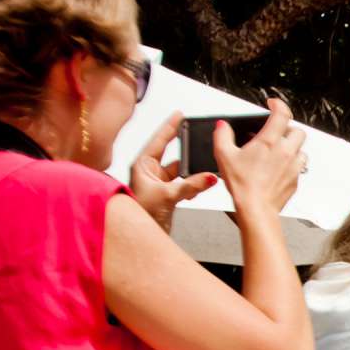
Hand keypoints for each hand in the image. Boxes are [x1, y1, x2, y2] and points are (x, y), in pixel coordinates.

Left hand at [126, 113, 213, 231]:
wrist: (139, 235)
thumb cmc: (141, 214)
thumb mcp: (168, 196)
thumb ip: (191, 185)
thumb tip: (210, 177)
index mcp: (142, 165)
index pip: (159, 140)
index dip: (170, 126)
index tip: (179, 114)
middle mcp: (149, 171)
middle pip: (172, 154)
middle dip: (186, 151)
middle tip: (198, 141)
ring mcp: (158, 183)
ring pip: (180, 171)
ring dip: (191, 174)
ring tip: (201, 174)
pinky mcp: (167, 194)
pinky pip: (184, 184)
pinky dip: (192, 185)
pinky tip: (198, 188)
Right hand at [212, 99, 303, 218]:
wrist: (257, 208)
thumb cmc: (243, 185)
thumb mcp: (224, 155)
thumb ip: (222, 135)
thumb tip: (223, 126)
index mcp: (269, 142)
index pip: (282, 114)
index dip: (278, 104)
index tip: (273, 104)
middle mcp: (286, 152)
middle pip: (298, 130)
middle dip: (288, 128)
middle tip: (276, 131)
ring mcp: (294, 166)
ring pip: (302, 148)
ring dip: (292, 146)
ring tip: (278, 150)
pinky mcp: (296, 179)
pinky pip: (300, 166)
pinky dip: (292, 162)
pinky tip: (279, 166)